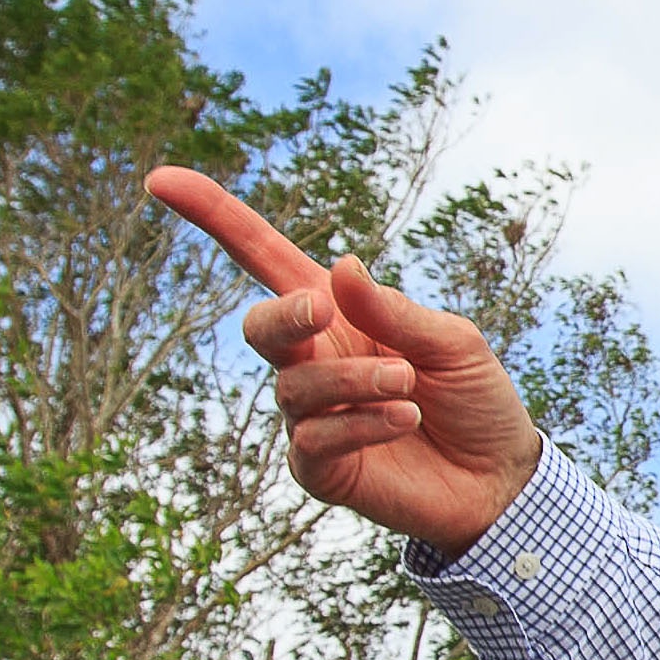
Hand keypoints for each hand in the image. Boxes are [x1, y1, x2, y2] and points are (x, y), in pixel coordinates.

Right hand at [148, 166, 544, 551]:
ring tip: (408, 387)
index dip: (212, 216)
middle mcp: (313, 360)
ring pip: (295, 386)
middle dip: (284, 316)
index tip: (160, 180)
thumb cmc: (475, 400)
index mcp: (338, 314)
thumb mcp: (450, 341)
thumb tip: (340, 267)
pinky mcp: (319, 469)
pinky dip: (359, 424)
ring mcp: (311, 417)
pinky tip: (402, 419)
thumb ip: (393, 310)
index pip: (261, 256)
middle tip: (322, 312)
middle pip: (259, 326)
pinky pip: (312, 440)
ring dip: (352, 381)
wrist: (500, 480)